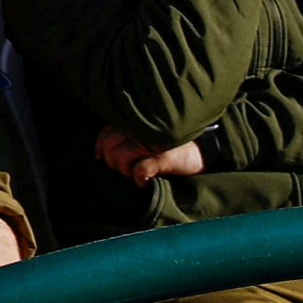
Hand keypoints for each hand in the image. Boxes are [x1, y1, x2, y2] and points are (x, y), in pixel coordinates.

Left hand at [93, 129, 207, 185]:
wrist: (203, 150)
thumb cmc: (171, 142)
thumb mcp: (147, 133)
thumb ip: (126, 134)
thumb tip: (100, 151)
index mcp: (135, 120)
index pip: (106, 132)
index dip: (100, 146)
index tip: (99, 156)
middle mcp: (140, 128)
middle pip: (109, 147)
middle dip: (113, 162)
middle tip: (125, 168)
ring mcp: (151, 142)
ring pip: (120, 158)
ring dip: (126, 171)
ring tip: (137, 173)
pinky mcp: (163, 157)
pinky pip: (139, 171)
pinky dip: (139, 180)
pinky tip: (146, 182)